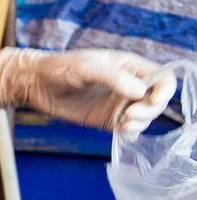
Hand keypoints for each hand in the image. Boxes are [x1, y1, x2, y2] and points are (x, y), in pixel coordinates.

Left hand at [0, 48, 176, 139]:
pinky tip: (120, 131)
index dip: (164, 91)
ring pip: (145, 117)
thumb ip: (114, 78)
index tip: (149, 101)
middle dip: (150, 111)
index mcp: (131, 67)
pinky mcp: (106, 119)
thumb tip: (141, 93)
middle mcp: (130, 85)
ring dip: (140, 123)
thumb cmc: (61, 68)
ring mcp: (119, 103)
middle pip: (157, 101)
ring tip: (122, 123)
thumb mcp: (87, 67)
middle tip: (128, 116)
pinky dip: (130, 133)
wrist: (36, 84)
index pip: (163, 79)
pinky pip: (128, 129)